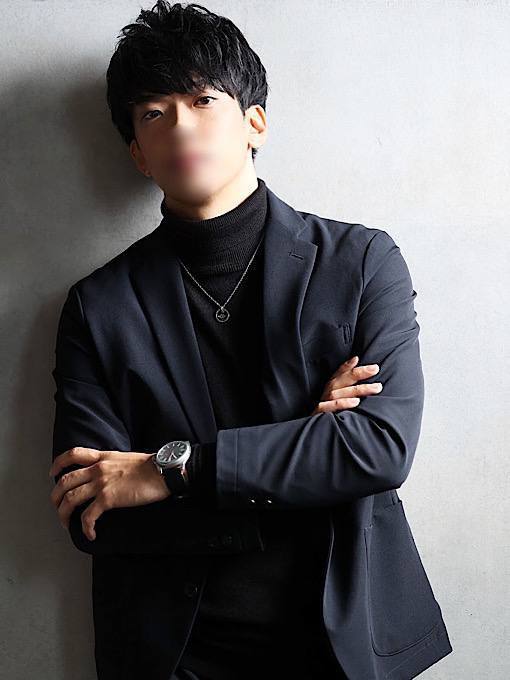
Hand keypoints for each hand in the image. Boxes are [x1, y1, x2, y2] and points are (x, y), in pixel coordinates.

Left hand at [48, 447, 169, 540]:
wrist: (163, 471)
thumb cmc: (150, 466)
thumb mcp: (125, 458)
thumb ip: (111, 464)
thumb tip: (106, 474)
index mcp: (102, 457)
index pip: (73, 454)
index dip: (58, 464)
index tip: (53, 473)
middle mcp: (98, 469)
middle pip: (65, 481)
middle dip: (56, 496)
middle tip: (57, 506)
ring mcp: (101, 483)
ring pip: (71, 499)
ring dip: (64, 514)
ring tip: (67, 524)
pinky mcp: (108, 499)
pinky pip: (88, 516)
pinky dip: (85, 528)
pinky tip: (90, 534)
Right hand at [310, 355, 381, 414]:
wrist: (317, 437)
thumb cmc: (331, 417)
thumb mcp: (340, 401)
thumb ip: (348, 386)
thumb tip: (356, 362)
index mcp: (330, 390)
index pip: (338, 374)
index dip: (346, 366)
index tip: (357, 358)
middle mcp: (325, 395)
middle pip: (340, 381)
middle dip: (358, 373)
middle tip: (375, 369)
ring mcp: (322, 404)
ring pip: (337, 393)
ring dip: (357, 389)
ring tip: (374, 388)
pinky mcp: (319, 415)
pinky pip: (328, 407)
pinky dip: (341, 403)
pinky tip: (355, 402)